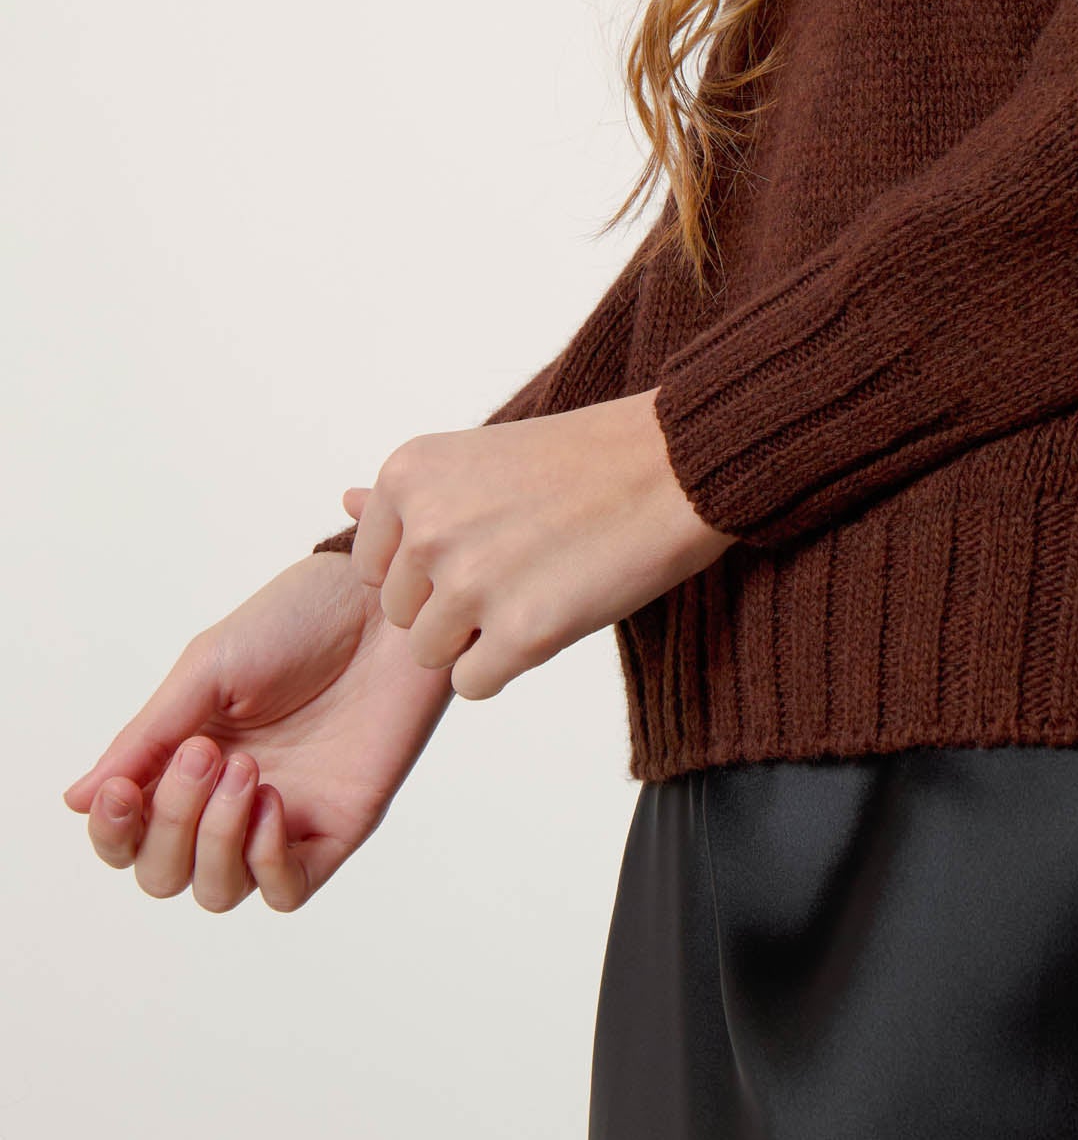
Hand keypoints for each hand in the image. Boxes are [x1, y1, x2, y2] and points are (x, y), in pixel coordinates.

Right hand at [62, 553, 457, 911]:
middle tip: (206, 754)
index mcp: (186, 759)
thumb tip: (77, 799)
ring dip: (216, 842)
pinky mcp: (337, 826)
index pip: (127, 834)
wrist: (383, 605)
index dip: (113, 830)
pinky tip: (274, 805)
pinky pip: (287, 891)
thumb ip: (147, 737)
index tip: (120, 791)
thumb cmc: (298, 620)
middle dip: (170, 824)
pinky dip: (266, 865)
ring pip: (217, 891)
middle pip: (164, 872)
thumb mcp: (209, 669)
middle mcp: (227, 800)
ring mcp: (282, 817)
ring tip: (246, 770)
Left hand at [337, 387, 736, 700]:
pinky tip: (555, 609)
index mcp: (408, 475)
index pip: (373, 570)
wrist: (674, 465)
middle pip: (402, 617)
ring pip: (431, 656)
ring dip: (481, 636)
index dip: (429, 569)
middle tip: (522, 559)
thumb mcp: (479, 455)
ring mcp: (470, 582)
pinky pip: (473, 684)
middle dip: (453, 606)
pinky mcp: (519, 632)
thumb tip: (341, 504)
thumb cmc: (584, 460)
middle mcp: (426, 527)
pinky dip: (512, 662)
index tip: (487, 537)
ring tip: (540, 581)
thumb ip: (409, 497)